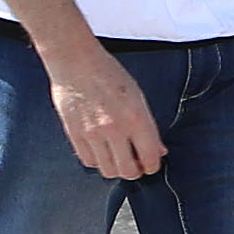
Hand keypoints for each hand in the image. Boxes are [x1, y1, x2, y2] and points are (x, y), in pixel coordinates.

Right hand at [49, 53, 164, 179]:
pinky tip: (101, 150)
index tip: (151, 164)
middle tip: (135, 164)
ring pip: (108, 170)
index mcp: (136, 117)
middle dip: (135, 171)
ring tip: (118, 157)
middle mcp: (115, 129)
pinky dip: (97, 161)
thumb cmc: (108, 74)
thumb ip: (148, 126)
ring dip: (116, 168)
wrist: (76, 62)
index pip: (150, 158)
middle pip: (128, 171)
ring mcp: (93, 134)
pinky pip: (88, 161)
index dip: (153, 166)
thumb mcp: (137, 96)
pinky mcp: (75, 134)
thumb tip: (158, 150)